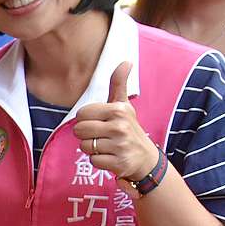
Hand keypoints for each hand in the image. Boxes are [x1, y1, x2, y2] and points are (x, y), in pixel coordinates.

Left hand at [71, 63, 159, 183]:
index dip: (86, 119)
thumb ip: (119, 83)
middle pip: (79, 130)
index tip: (99, 122)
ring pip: (84, 147)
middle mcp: (120, 127)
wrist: (145, 158)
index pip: (81, 114)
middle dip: (86, 135)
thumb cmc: (128, 128)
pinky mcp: (119, 163)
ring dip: (92, 149)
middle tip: (101, 135)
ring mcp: (120, 146)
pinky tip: (110, 157)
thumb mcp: (124, 105)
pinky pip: (92, 161)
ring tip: (107, 146)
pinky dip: (98, 161)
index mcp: (118, 110)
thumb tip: (126, 61)